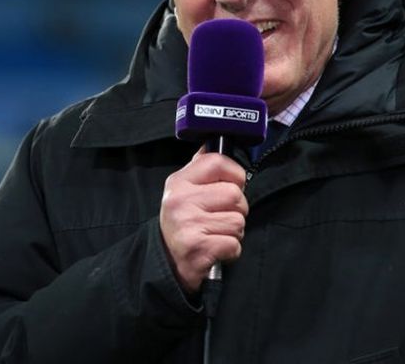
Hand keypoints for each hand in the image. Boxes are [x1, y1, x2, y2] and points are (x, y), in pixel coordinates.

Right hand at [159, 148, 248, 293]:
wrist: (167, 263)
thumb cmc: (182, 224)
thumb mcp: (183, 191)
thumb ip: (200, 168)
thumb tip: (213, 142)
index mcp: (179, 182)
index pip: (217, 161)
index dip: (235, 174)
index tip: (232, 185)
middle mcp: (180, 200)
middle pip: (235, 194)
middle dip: (237, 210)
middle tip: (221, 217)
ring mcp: (188, 224)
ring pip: (238, 221)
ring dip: (234, 232)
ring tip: (216, 234)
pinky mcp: (197, 248)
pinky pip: (234, 244)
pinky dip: (231, 251)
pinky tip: (216, 249)